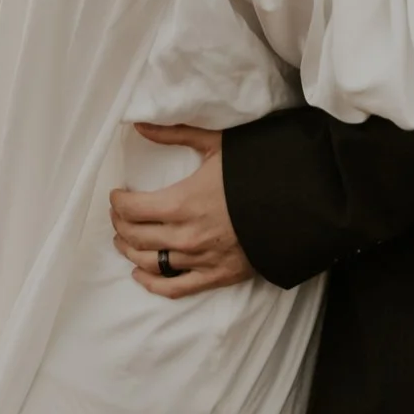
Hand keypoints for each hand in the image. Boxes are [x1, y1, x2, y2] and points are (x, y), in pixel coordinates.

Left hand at [109, 126, 254, 297]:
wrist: (296, 204)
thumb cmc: (255, 171)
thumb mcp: (216, 144)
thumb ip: (174, 134)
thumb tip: (139, 125)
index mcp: (183, 202)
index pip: (132, 209)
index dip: (118, 202)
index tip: (116, 195)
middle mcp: (186, 236)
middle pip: (135, 236)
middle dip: (120, 224)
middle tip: (119, 215)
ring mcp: (200, 259)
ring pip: (148, 262)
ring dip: (129, 251)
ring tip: (123, 240)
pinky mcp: (216, 276)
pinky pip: (173, 288)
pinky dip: (152, 284)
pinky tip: (139, 274)